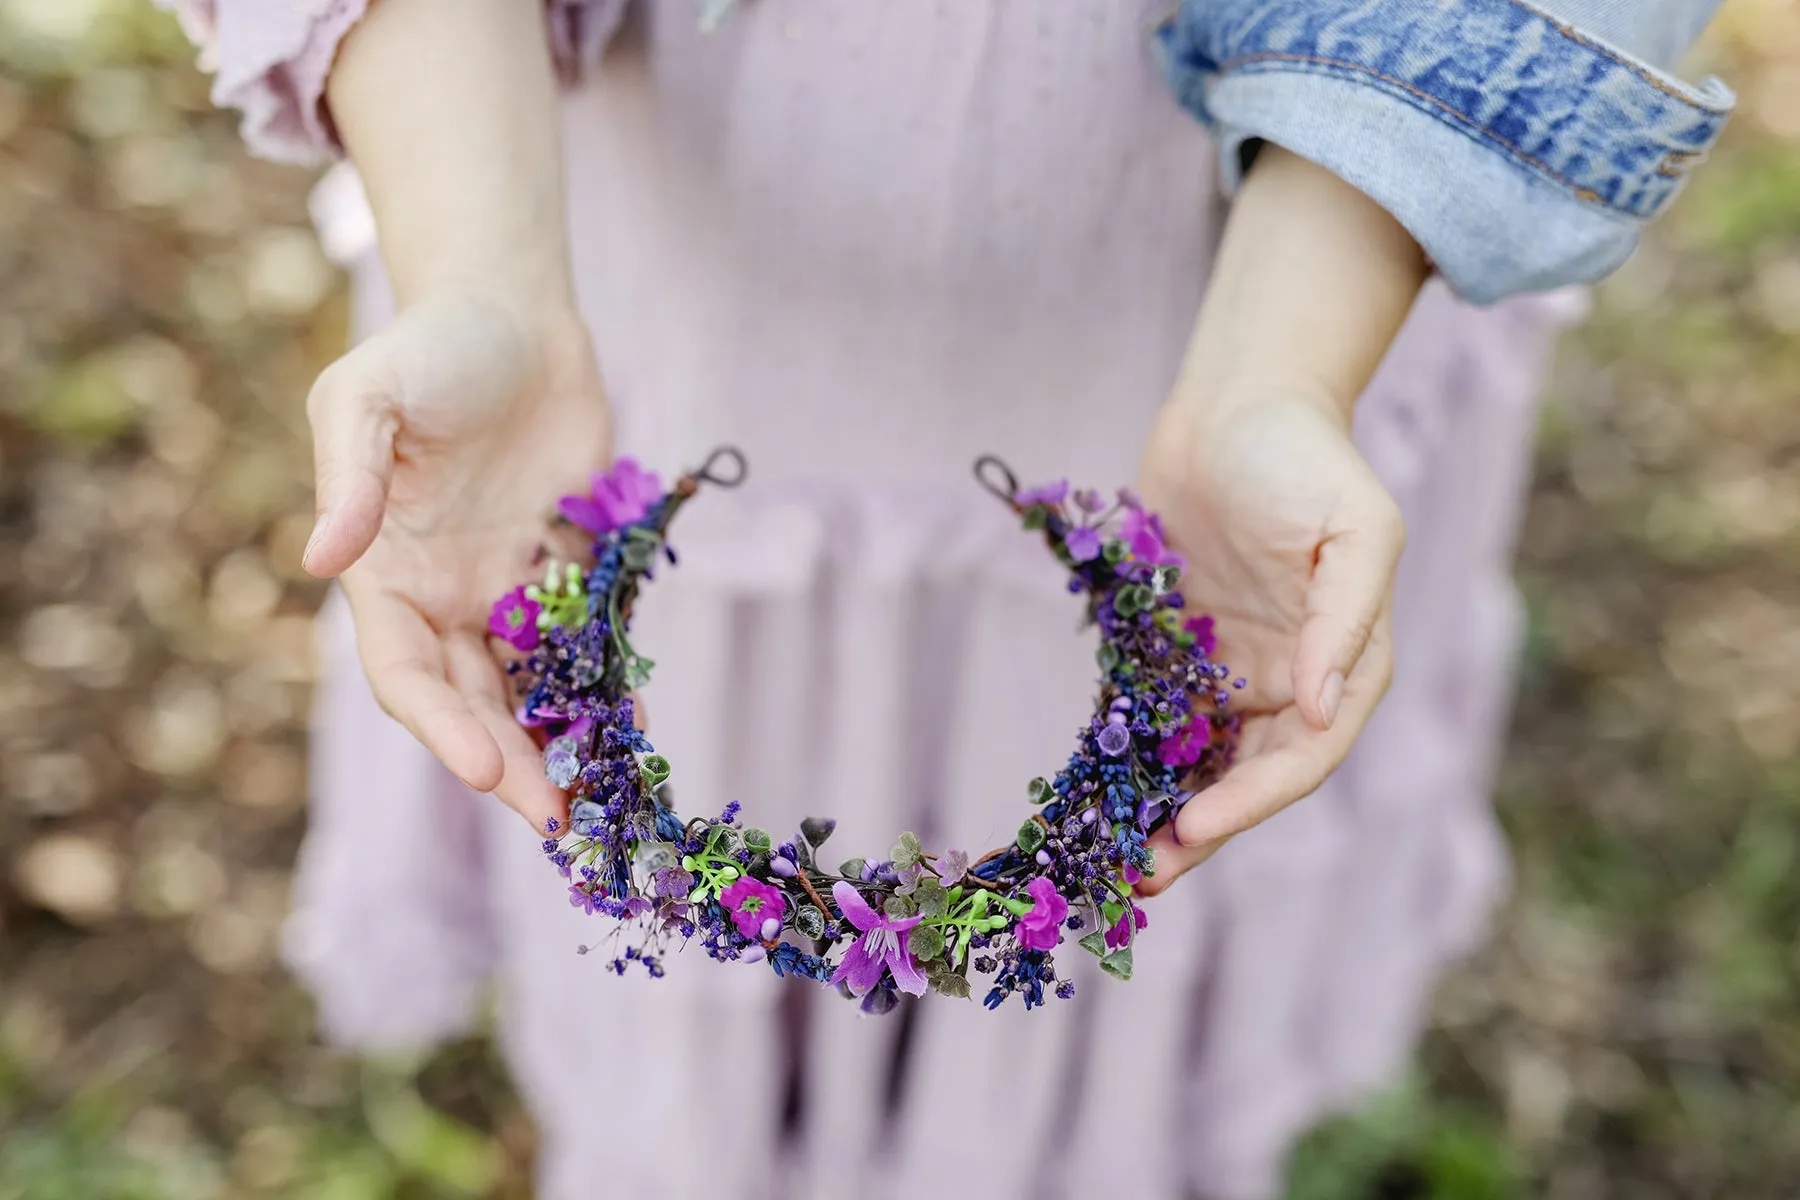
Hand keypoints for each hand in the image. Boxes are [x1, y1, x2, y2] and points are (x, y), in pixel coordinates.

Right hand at [302, 289, 609, 831]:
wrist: (515, 312)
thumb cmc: (430, 347)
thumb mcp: (367, 395)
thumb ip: (349, 475)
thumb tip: (319, 559)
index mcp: (387, 572)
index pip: (406, 674)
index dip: (440, 728)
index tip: (486, 772)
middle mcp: (445, 596)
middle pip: (473, 703)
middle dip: (511, 763)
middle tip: (559, 821)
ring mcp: (508, 590)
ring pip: (531, 690)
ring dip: (559, 746)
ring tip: (601, 805)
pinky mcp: (569, 573)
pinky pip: (588, 647)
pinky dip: (608, 692)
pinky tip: (637, 736)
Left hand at [1133, 389, 1403, 894]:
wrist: (1237, 404)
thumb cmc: (1304, 456)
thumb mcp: (1355, 528)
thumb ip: (1346, 617)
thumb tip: (1323, 706)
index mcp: (1340, 666)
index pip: (1301, 758)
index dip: (1252, 800)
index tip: (1197, 825)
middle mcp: (1284, 683)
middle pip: (1242, 780)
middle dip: (1197, 830)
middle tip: (1141, 877)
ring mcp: (1225, 671)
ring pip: (1192, 762)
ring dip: (1154, 812)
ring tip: (1108, 861)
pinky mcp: (1170, 651)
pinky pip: (1144, 718)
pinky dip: (1120, 761)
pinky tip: (1083, 800)